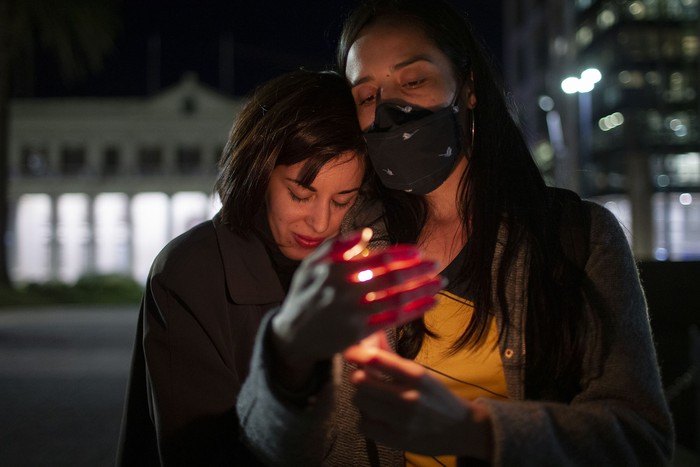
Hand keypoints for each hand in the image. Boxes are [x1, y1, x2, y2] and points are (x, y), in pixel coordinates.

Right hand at [272, 229, 443, 367]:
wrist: (292, 335)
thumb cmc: (305, 293)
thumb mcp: (311, 264)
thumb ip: (337, 246)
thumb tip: (367, 232)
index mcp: (336, 269)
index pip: (379, 258)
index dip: (403, 254)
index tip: (419, 251)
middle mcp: (345, 290)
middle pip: (392, 278)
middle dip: (419, 270)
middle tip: (437, 264)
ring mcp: (353, 313)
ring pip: (397, 299)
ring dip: (423, 290)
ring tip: (440, 282)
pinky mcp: (359, 333)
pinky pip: (393, 320)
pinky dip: (415, 310)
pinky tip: (430, 302)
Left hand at [344, 332, 492, 458]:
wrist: (461, 429)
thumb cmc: (437, 396)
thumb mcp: (419, 373)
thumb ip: (391, 357)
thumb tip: (370, 336)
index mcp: (415, 375)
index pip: (377, 359)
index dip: (356, 354)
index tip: (349, 352)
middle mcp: (407, 396)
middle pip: (360, 382)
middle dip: (359, 378)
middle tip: (365, 380)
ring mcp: (401, 420)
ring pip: (359, 402)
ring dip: (362, 399)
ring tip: (374, 400)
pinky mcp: (396, 440)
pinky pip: (362, 426)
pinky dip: (365, 420)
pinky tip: (376, 418)